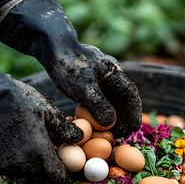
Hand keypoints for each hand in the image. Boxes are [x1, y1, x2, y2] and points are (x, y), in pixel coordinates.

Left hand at [0, 0, 141, 137]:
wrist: (50, 48)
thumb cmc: (68, 66)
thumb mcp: (84, 89)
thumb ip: (99, 106)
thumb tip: (111, 123)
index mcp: (113, 71)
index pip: (130, 94)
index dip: (134, 112)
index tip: (134, 128)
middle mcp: (108, 74)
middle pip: (122, 98)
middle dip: (124, 117)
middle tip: (123, 135)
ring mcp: (98, 77)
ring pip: (110, 100)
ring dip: (113, 117)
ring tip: (112, 133)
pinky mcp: (87, 81)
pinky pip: (99, 99)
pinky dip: (100, 112)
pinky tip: (96, 123)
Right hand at [0, 55, 82, 182]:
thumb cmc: (16, 99)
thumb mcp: (46, 110)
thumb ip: (64, 129)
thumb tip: (80, 138)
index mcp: (40, 155)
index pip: (57, 177)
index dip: (64, 173)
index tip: (66, 166)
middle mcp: (21, 165)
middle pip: (40, 174)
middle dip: (46, 164)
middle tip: (48, 147)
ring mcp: (3, 165)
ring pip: (23, 170)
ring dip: (29, 161)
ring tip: (29, 139)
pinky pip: (7, 164)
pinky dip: (12, 156)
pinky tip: (12, 138)